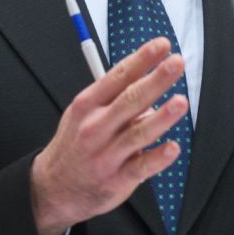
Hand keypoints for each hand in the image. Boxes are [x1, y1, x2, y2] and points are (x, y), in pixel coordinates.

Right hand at [29, 37, 188, 234]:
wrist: (53, 189)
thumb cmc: (75, 145)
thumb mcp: (82, 115)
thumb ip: (114, 100)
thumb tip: (150, 88)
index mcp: (88, 105)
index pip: (118, 76)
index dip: (142, 59)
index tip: (161, 45)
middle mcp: (96, 127)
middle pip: (130, 99)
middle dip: (156, 79)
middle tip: (176, 63)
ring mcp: (106, 154)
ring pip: (138, 133)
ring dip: (161, 117)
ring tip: (180, 102)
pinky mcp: (116, 179)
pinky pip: (141, 167)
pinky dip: (158, 157)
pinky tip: (172, 148)